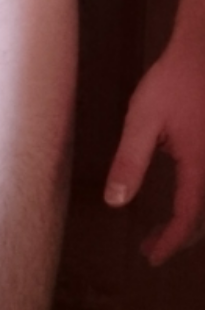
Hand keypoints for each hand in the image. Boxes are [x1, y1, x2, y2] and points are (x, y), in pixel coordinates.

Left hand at [104, 37, 204, 265]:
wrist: (202, 52)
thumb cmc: (173, 81)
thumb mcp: (143, 119)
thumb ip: (129, 160)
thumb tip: (115, 201)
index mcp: (198, 164)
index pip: (186, 215)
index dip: (169, 241)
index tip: (151, 257)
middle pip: (203, 215)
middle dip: (178, 236)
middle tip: (150, 247)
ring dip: (188, 221)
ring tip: (161, 230)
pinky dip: (196, 202)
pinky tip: (178, 194)